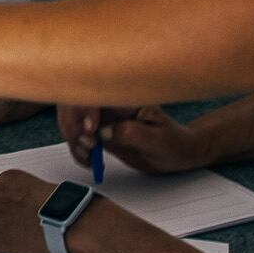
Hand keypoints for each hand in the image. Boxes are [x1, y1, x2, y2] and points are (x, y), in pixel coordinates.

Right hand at [62, 102, 208, 172]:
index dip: (85, 108)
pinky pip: (80, 135)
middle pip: (76, 104)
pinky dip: (77, 148)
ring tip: (88, 158)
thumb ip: (133, 133)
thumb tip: (105, 131)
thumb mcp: (159, 139)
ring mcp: (106, 117)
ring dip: (73, 139)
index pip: (97, 93)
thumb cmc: (176, 143)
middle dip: (74, 125)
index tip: (92, 130)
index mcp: (128, 98)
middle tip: (87, 148)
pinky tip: (88, 160)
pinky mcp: (103, 131)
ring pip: (74, 120)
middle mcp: (113, 104)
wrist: (180, 153)